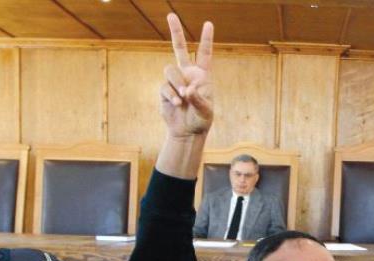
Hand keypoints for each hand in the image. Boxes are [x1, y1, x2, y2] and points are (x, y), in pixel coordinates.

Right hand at [160, 13, 213, 137]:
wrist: (187, 132)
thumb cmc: (201, 120)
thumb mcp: (205, 110)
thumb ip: (197, 98)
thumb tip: (187, 89)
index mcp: (202, 76)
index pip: (204, 53)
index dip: (206, 39)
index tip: (208, 24)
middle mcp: (188, 74)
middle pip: (179, 48)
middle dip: (175, 32)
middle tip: (170, 15)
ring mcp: (175, 81)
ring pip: (170, 70)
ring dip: (176, 83)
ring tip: (183, 98)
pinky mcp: (165, 90)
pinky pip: (165, 86)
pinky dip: (171, 94)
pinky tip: (177, 103)